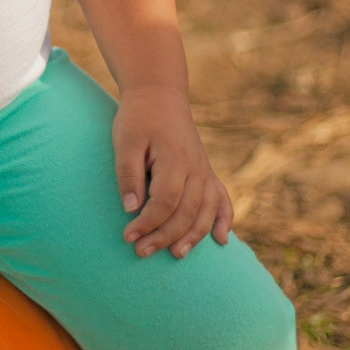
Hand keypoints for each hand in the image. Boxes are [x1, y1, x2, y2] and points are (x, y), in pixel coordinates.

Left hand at [112, 84, 232, 258]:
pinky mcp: (206, 170)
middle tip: (141, 253)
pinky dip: (224, 219)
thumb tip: (131, 209)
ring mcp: (204, 169)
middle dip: (165, 236)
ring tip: (177, 255)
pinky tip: (221, 240)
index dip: (148, 223)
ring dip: (194, 236)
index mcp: (175, 158)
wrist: (159, 94)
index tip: (128, 236)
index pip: (165, 202)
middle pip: (186, 212)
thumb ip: (128, 175)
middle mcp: (195, 167)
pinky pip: (222, 198)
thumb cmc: (138, 118)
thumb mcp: (125, 141)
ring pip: (206, 210)